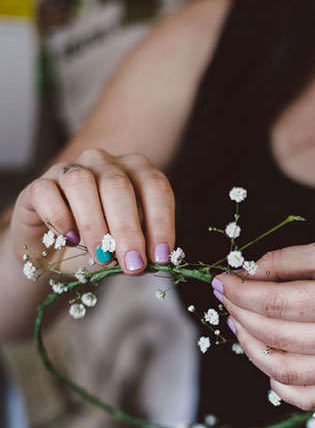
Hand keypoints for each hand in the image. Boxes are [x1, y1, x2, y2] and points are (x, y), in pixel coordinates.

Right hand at [11, 148, 174, 272]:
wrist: (55, 252)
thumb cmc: (98, 245)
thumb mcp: (125, 248)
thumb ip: (140, 249)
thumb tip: (153, 261)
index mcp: (134, 171)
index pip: (154, 187)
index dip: (161, 222)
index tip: (161, 257)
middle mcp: (102, 162)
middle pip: (117, 185)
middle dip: (128, 230)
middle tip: (133, 264)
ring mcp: (68, 169)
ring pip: (81, 183)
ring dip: (95, 225)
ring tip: (103, 257)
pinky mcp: (39, 185)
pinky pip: (47, 192)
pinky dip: (60, 218)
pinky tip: (70, 239)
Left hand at [214, 238, 314, 409]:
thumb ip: (287, 261)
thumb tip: (245, 275)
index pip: (277, 303)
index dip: (240, 293)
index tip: (222, 281)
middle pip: (275, 337)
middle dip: (240, 315)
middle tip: (229, 297)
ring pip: (283, 372)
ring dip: (251, 348)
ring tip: (242, 323)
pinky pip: (303, 396)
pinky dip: (276, 379)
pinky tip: (270, 352)